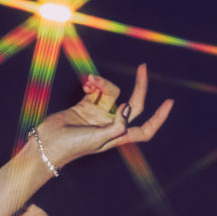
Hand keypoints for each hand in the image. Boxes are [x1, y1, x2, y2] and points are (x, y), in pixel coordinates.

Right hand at [33, 64, 171, 171]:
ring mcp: (99, 115)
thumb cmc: (71, 147)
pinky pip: (96, 89)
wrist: (47, 144)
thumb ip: (116, 126)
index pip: (145, 129)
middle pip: (133, 104)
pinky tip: (86, 83)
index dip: (158, 118)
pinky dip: (93, 83)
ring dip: (103, 83)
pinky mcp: (85, 105)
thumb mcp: (97, 140)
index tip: (169, 102)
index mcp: (118, 137)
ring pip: (111, 92)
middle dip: (139, 86)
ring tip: (90, 83)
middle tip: (142, 68)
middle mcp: (111, 125)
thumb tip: (128, 108)